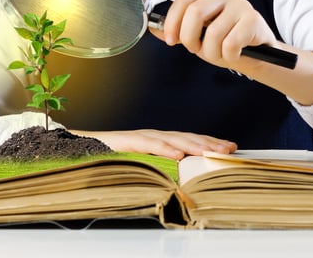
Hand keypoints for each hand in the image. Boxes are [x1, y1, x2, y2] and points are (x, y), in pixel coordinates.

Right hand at [69, 129, 236, 159]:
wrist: (82, 148)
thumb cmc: (113, 158)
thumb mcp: (143, 164)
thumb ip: (161, 166)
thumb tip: (183, 175)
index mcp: (160, 141)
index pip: (190, 141)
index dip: (210, 143)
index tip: (230, 148)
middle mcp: (154, 136)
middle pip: (187, 137)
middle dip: (209, 142)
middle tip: (229, 148)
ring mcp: (142, 137)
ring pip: (172, 139)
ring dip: (193, 144)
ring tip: (210, 150)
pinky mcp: (128, 142)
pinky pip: (149, 145)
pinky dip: (164, 148)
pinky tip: (177, 153)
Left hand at [149, 0, 277, 74]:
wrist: (259, 54)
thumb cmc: (226, 42)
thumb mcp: (199, 36)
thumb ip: (178, 31)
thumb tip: (152, 28)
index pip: (183, 2)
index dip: (172, 23)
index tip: (171, 41)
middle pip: (195, 12)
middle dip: (190, 37)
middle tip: (195, 49)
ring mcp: (241, 5)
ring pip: (213, 33)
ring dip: (212, 52)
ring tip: (219, 54)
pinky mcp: (253, 19)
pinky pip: (231, 43)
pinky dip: (228, 56)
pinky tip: (235, 54)